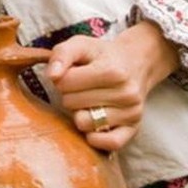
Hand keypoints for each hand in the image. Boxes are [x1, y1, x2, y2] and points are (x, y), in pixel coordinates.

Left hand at [45, 21, 180, 152]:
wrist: (136, 63)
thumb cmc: (101, 55)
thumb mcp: (81, 44)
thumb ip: (62, 54)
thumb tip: (52, 76)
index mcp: (112, 71)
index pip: (65, 83)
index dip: (61, 77)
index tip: (72, 73)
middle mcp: (126, 93)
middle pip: (71, 103)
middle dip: (69, 94)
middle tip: (81, 87)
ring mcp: (132, 113)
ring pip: (84, 123)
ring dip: (79, 113)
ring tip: (88, 101)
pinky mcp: (133, 129)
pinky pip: (110, 143)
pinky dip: (95, 137)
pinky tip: (92, 124)